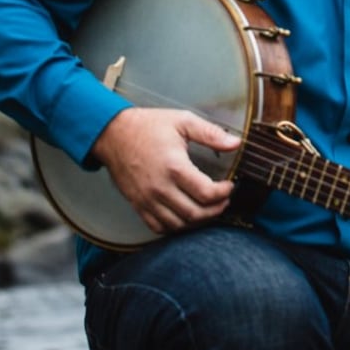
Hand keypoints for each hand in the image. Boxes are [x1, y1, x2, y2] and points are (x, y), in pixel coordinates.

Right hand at [90, 107, 239, 234]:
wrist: (113, 135)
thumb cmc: (148, 126)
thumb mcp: (183, 121)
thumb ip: (211, 133)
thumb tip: (235, 143)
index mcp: (174, 167)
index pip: (206, 193)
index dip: (224, 193)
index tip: (230, 186)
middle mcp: (160, 188)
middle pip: (195, 214)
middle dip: (216, 210)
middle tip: (224, 200)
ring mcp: (147, 200)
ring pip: (178, 225)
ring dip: (198, 221)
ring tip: (209, 209)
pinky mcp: (138, 205)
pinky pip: (158, 227)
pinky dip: (176, 227)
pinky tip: (186, 216)